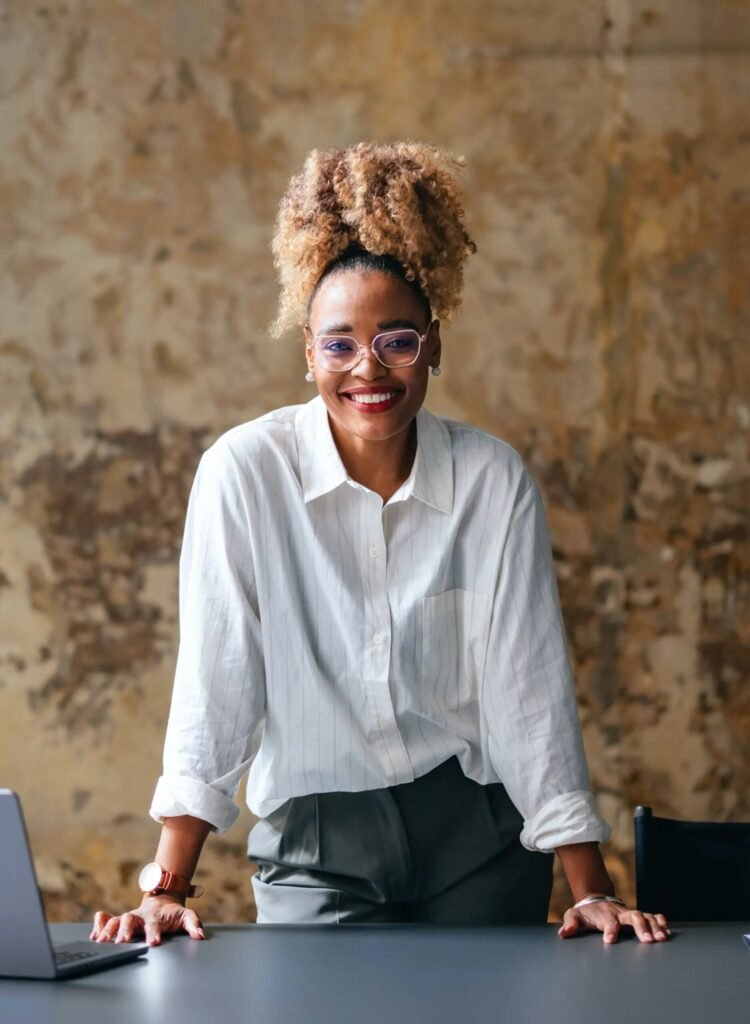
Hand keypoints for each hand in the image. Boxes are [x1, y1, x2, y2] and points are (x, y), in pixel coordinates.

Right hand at [90, 894, 204, 945]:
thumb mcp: (186, 916)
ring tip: (102, 941)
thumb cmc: (173, 913)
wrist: (162, 900)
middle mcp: (139, 917)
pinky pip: (106, 918)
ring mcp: (129, 917)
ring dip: (108, 930)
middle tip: (121, 942)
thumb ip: (193, 924)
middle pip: (130, 920)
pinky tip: (94, 934)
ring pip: (116, 921)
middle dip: (125, 930)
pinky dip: (99, 923)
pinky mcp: (120, 920)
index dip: (153, 933)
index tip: (153, 943)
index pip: (154, 925)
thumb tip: (200, 936)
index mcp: (155, 917)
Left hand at [558, 899, 670, 943]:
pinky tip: (668, 931)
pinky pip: (652, 915)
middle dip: (641, 927)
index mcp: (604, 915)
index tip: (610, 941)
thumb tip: (564, 933)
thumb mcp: (574, 916)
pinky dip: (660, 922)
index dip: (610, 930)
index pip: (608, 922)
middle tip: (648, 941)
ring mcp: (630, 913)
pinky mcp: (638, 915)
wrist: (596, 901)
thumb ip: (570, 924)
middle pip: (633, 916)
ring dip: (655, 926)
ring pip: (646, 916)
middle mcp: (620, 913)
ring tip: (662, 939)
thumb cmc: (585, 913)